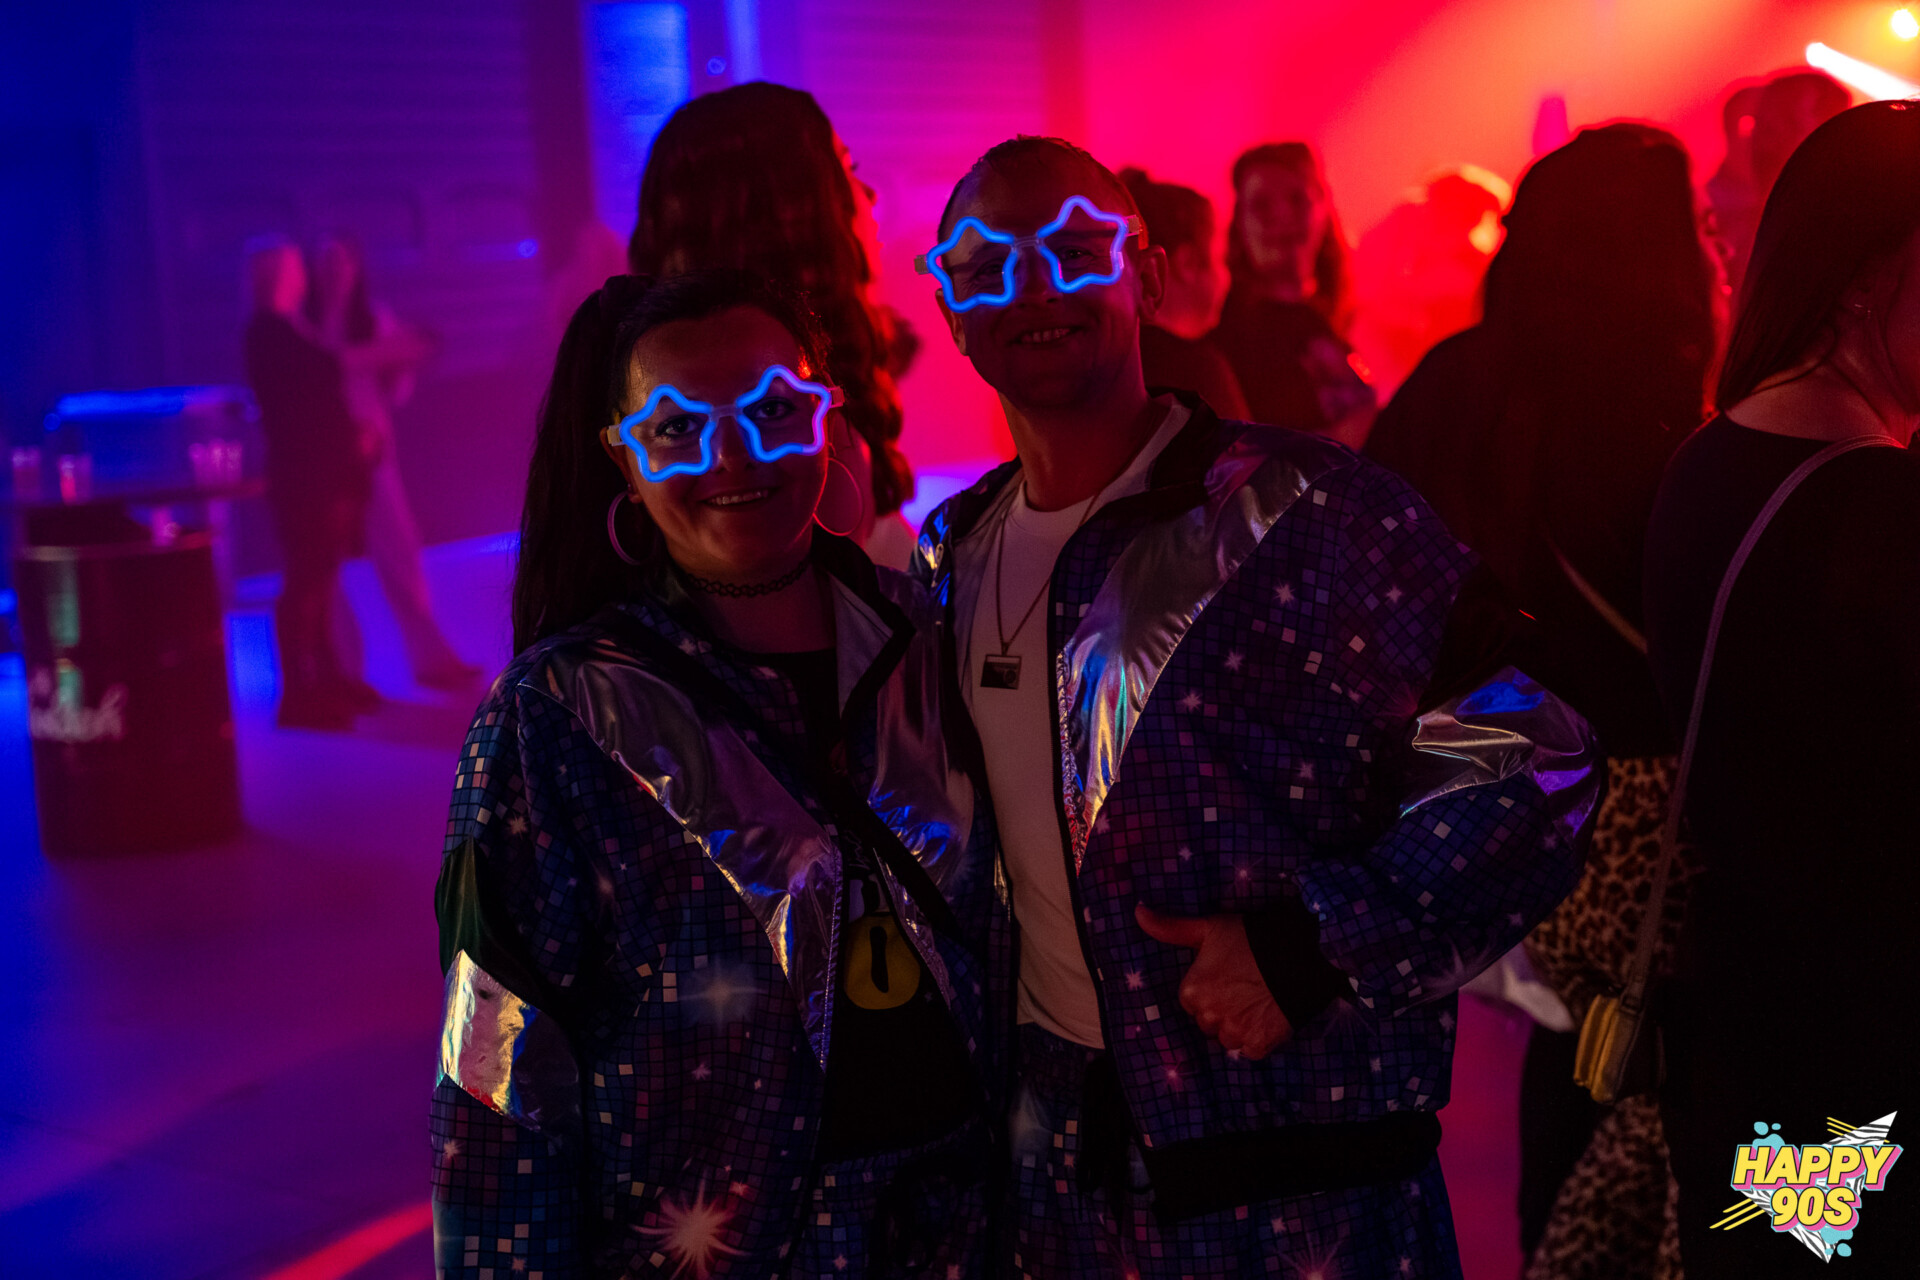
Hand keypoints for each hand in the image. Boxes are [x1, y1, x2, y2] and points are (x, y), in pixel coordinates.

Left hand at [1135, 904, 1292, 1058]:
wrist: (1297, 955)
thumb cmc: (1250, 939)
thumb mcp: (1208, 928)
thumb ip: (1170, 927)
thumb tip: (1137, 913)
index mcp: (1192, 992)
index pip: (1192, 1002)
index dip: (1209, 991)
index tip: (1226, 979)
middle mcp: (1208, 1016)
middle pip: (1208, 1023)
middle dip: (1222, 1010)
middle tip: (1244, 988)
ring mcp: (1234, 1032)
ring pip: (1228, 1039)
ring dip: (1239, 1027)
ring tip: (1257, 1002)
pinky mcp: (1259, 1045)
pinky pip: (1250, 1050)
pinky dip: (1258, 1038)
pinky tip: (1267, 1017)